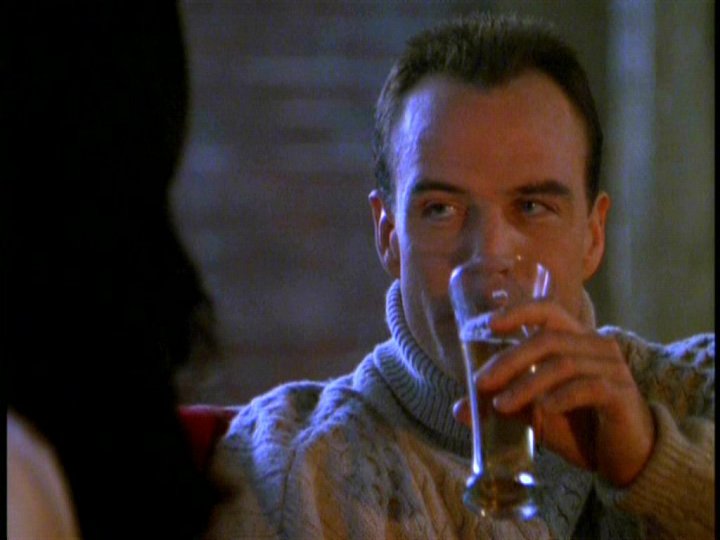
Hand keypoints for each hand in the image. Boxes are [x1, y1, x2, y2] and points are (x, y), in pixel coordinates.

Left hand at [453, 300, 655, 486]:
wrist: (628, 460)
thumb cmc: (581, 429)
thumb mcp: (535, 415)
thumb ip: (503, 406)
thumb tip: (459, 409)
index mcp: (576, 341)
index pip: (548, 310)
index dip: (519, 311)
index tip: (491, 324)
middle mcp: (597, 347)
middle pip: (548, 337)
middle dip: (509, 359)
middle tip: (481, 383)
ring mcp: (612, 369)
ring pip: (562, 364)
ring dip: (527, 384)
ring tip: (501, 406)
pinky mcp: (622, 394)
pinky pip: (588, 387)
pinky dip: (560, 397)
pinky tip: (543, 411)